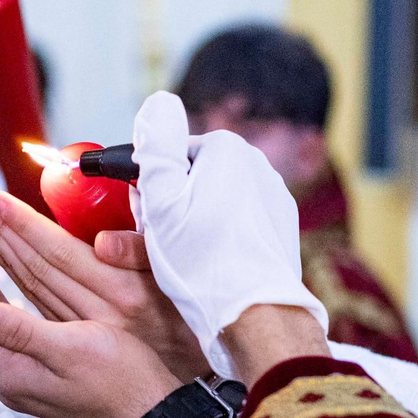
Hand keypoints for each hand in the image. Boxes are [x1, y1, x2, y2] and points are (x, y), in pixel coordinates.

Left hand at [0, 184, 209, 380]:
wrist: (148, 415)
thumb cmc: (118, 379)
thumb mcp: (69, 348)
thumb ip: (17, 330)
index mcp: (9, 370)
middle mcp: (7, 377)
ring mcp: (21, 379)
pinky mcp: (37, 375)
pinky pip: (5, 330)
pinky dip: (1, 300)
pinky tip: (10, 287)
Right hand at [131, 92, 329, 378]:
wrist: (256, 315)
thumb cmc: (202, 259)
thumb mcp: (161, 197)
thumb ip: (156, 144)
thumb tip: (159, 101)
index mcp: (228, 149)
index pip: (170, 155)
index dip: (148, 186)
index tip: (139, 215)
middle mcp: (257, 167)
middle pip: (191, 180)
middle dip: (168, 209)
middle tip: (154, 242)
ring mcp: (272, 201)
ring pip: (211, 206)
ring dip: (188, 228)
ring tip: (179, 262)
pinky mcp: (278, 233)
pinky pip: (234, 229)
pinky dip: (215, 245)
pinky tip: (206, 270)